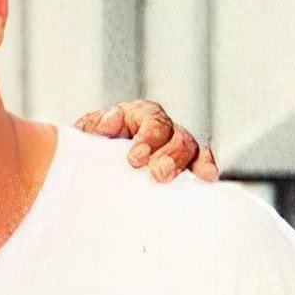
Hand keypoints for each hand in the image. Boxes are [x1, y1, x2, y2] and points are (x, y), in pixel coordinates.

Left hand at [75, 100, 218, 181]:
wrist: (94, 163)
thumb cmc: (93, 144)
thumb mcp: (87, 132)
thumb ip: (96, 125)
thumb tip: (112, 118)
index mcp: (140, 114)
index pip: (152, 121)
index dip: (148, 139)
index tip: (135, 159)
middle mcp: (163, 127)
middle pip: (176, 136)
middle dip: (168, 156)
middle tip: (157, 174)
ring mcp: (175, 145)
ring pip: (189, 148)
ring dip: (184, 165)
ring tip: (174, 180)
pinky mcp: (183, 164)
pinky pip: (200, 162)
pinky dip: (204, 168)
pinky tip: (207, 179)